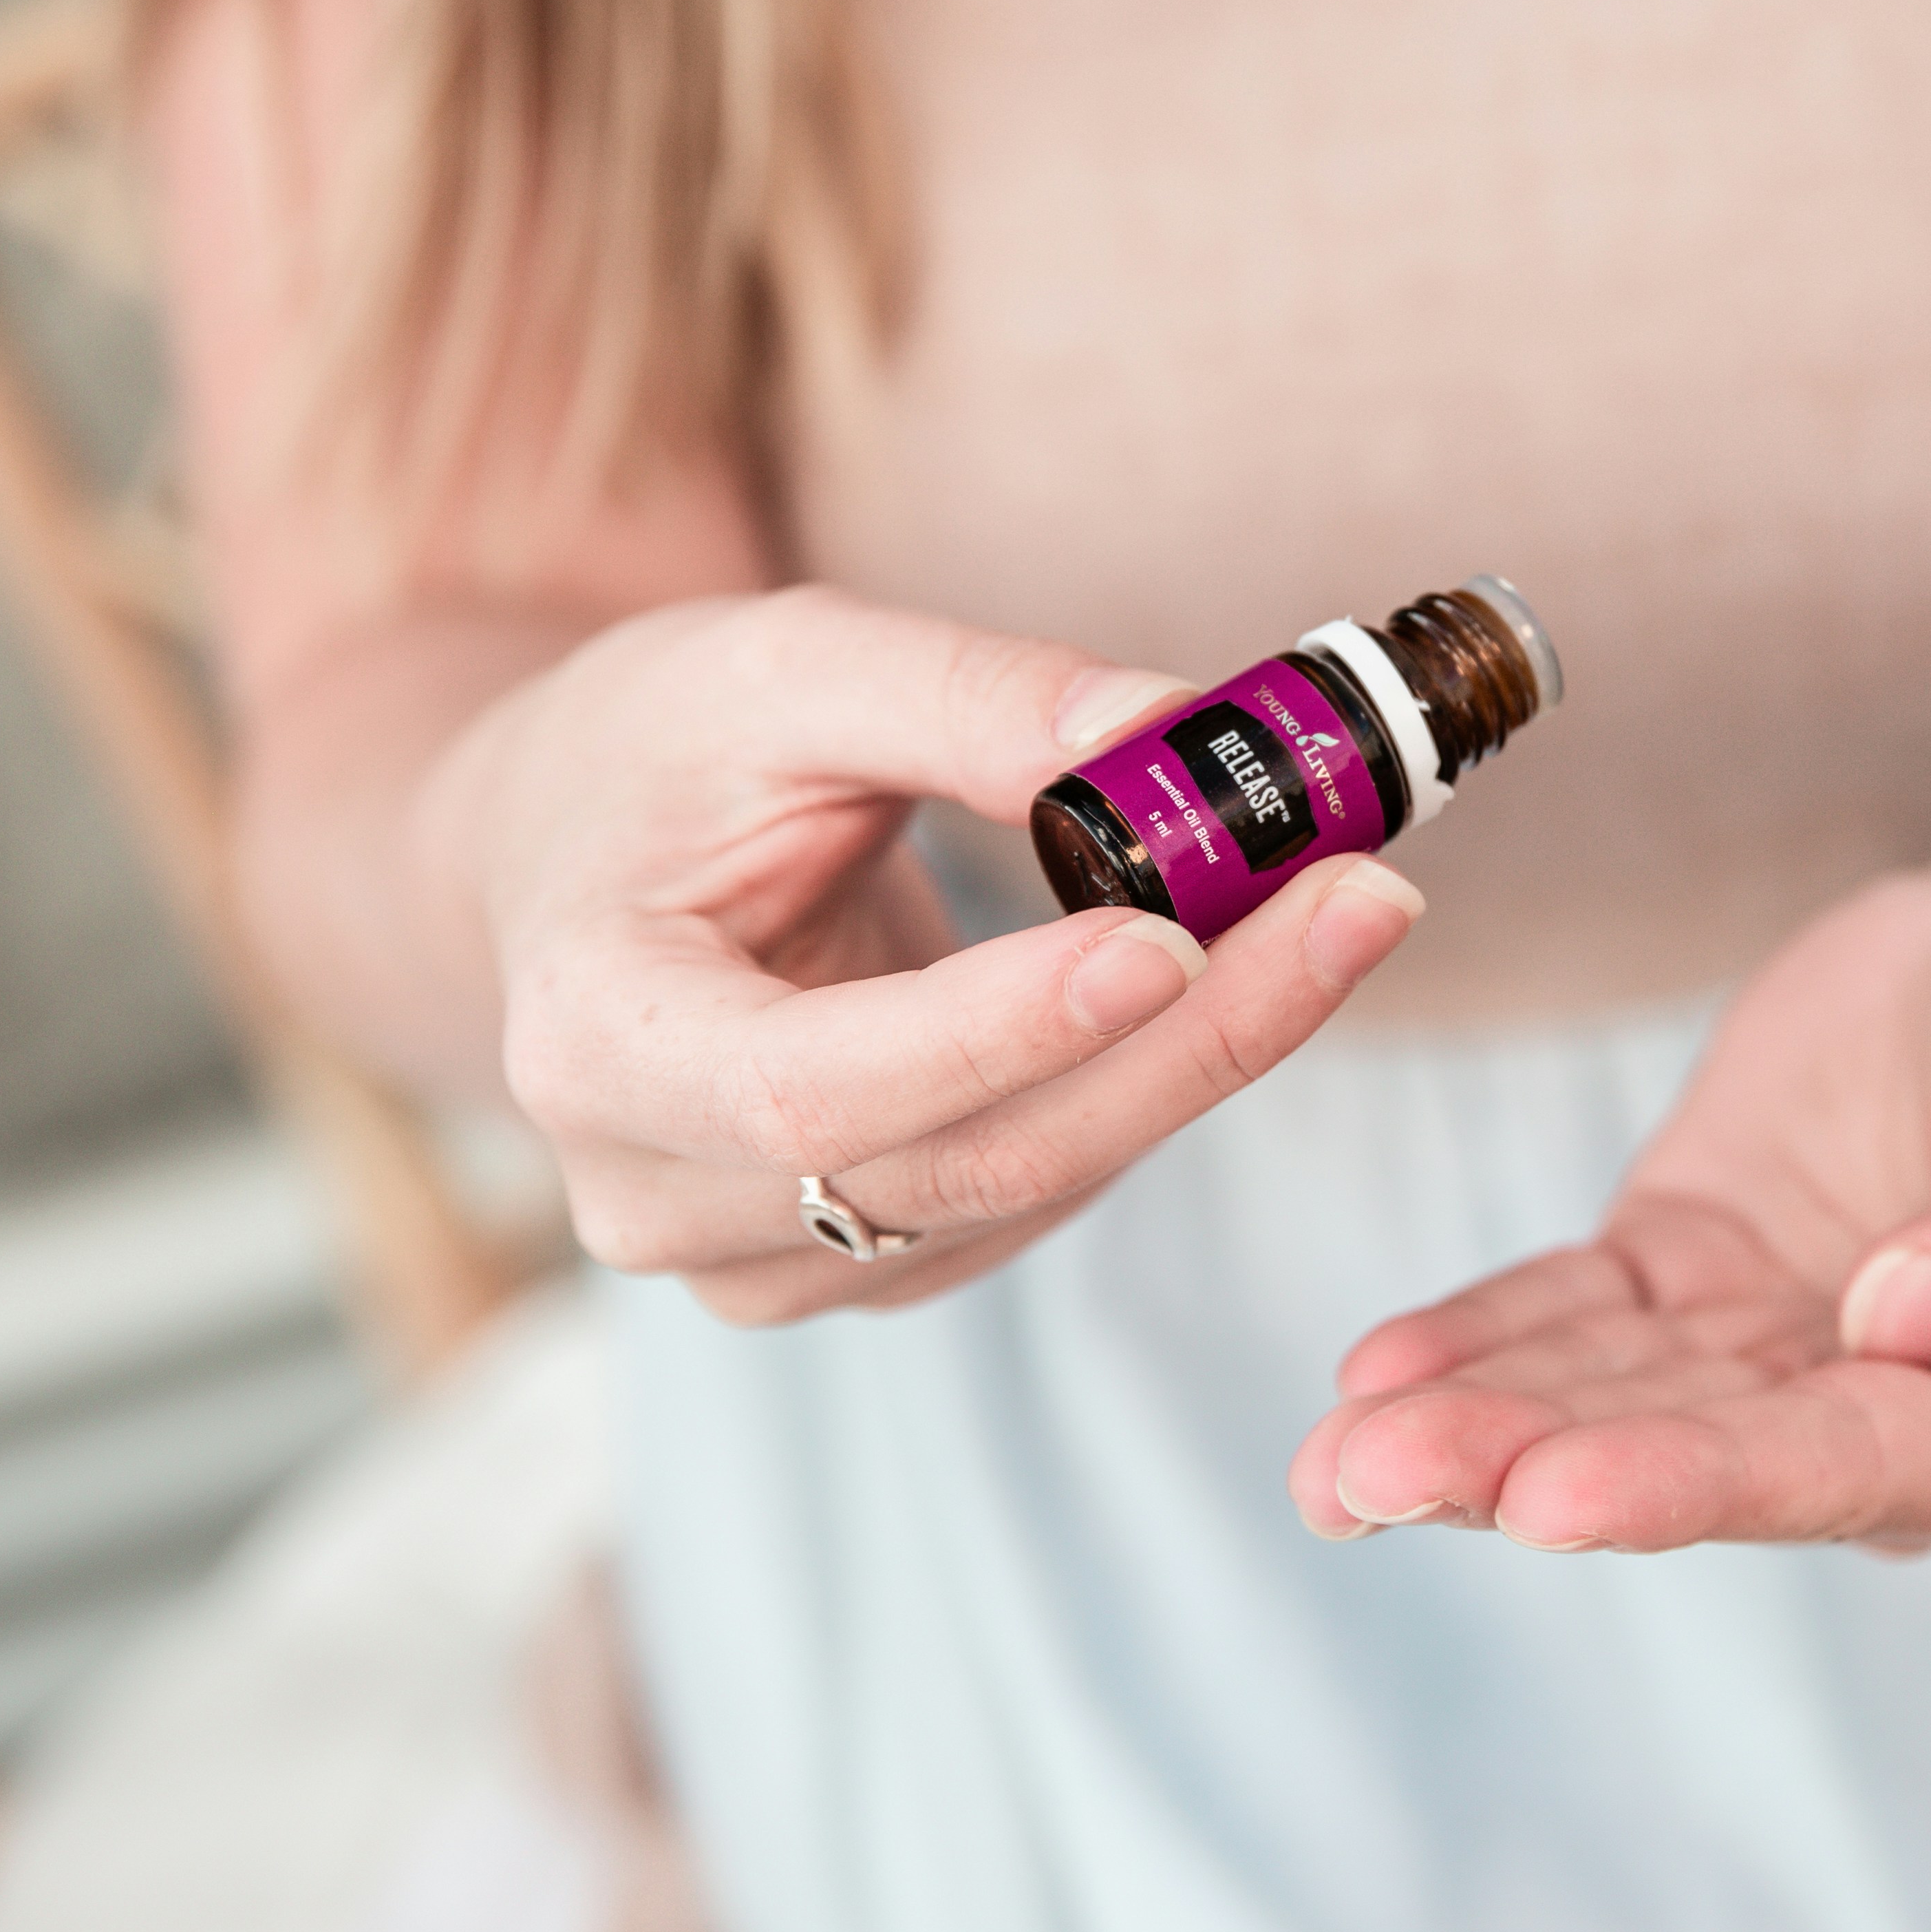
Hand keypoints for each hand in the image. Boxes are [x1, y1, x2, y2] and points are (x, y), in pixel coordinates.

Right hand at [431, 584, 1424, 1322]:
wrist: (565, 860)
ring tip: (1340, 904)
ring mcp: (759, 1258)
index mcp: (593, 1040)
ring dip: (1206, 1056)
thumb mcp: (779, 667)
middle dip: (1192, 1035)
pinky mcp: (857, 1263)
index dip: (997, 1030)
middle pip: (966, 1156)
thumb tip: (1172, 730)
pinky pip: (1040, 1193)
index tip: (1169, 940)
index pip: (807, 1084)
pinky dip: (1154, 1083)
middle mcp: (658, 1194)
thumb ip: (966, 696)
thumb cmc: (652, 747)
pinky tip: (1235, 978)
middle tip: (1365, 899)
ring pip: (1029, 1187)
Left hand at [1289, 874, 1930, 1551]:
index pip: (1842, 1470)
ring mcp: (1779, 1354)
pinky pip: (1572, 1319)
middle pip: (1693, 1458)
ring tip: (1331, 1456)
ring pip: (1608, 1402)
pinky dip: (1473, 1342)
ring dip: (1470, 1428)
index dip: (1690, 1486)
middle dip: (1525, 1472)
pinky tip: (1373, 1372)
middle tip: (1370, 1477)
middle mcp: (1888, 1422)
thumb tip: (1917, 1325)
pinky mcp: (1694, 1274)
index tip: (1548, 1498)